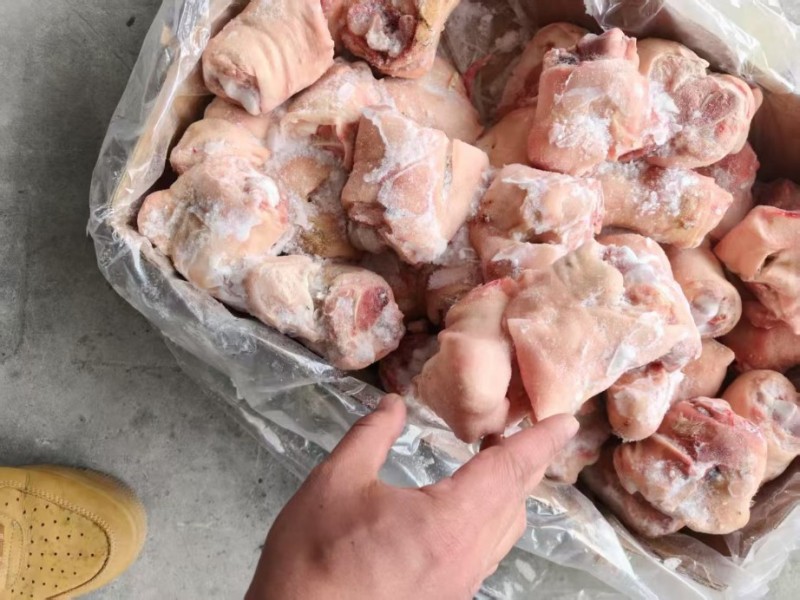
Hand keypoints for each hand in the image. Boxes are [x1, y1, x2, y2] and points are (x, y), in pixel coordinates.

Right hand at [246, 394, 577, 599]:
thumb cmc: (314, 556)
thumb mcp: (337, 482)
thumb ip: (372, 435)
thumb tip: (393, 403)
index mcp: (448, 522)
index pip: (508, 471)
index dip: (539, 442)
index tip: (566, 421)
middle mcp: (466, 558)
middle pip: (515, 503)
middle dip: (525, 464)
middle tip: (521, 430)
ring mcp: (459, 585)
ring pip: (504, 533)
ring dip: (509, 494)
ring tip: (494, 462)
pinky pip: (485, 553)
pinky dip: (490, 520)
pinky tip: (464, 509)